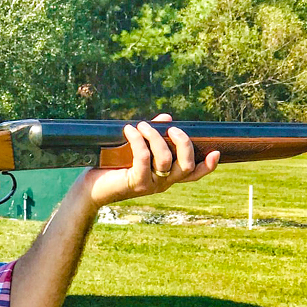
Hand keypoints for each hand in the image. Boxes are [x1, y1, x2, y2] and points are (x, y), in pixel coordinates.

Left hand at [80, 114, 220, 208]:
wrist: (90, 189)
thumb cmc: (112, 167)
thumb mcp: (134, 149)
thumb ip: (153, 136)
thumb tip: (167, 118)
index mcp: (166, 176)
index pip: (193, 174)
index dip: (207, 166)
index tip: (216, 152)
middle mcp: (162, 183)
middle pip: (186, 165)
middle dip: (183, 143)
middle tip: (171, 129)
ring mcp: (151, 185)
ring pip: (166, 159)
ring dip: (155, 137)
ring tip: (140, 125)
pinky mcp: (136, 183)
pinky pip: (144, 157)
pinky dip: (138, 140)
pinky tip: (129, 129)